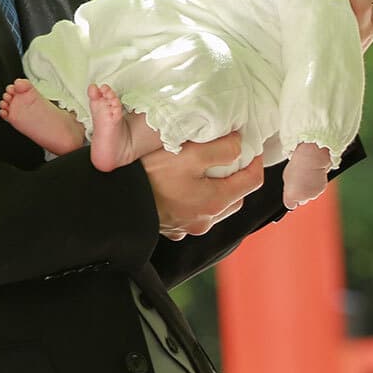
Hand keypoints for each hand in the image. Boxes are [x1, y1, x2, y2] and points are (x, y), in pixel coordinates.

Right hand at [140, 131, 262, 237]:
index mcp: (215, 201)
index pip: (252, 181)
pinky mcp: (171, 228)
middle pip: (235, 197)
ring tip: (202, 170)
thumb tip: (239, 144)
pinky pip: (193, 213)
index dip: (255, 161)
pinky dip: (195, 200)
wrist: (116, 202)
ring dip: (215, 190)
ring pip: (214, 208)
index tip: (250, 145)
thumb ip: (220, 149)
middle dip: (236, 176)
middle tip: (226, 156)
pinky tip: (181, 187)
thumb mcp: (189, 154)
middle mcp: (205, 219)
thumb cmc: (150, 177)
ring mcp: (188, 226)